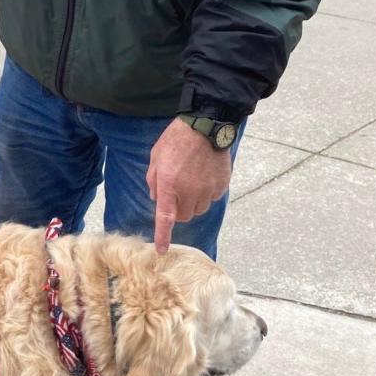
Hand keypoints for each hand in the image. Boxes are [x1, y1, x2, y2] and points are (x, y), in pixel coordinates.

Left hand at [146, 118, 231, 253]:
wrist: (206, 125)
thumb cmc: (176, 139)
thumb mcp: (155, 157)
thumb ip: (154, 180)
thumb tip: (157, 198)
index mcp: (169, 184)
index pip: (165, 217)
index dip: (163, 236)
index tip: (161, 250)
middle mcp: (189, 191)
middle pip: (184, 215)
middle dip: (178, 209)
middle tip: (176, 192)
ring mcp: (207, 189)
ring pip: (199, 209)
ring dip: (193, 202)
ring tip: (191, 180)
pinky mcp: (221, 185)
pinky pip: (212, 198)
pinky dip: (206, 193)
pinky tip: (204, 176)